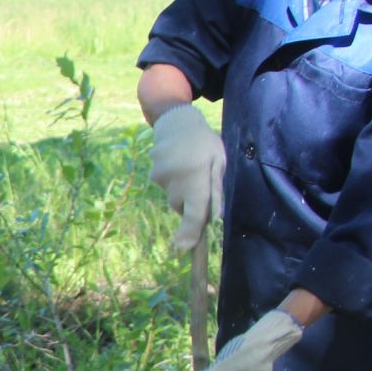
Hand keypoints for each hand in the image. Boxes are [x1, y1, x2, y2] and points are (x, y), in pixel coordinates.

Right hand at [149, 105, 224, 251]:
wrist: (175, 121)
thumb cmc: (204, 143)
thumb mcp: (219, 164)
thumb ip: (215, 192)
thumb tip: (213, 220)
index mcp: (197, 180)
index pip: (194, 216)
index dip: (189, 235)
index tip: (182, 250)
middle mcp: (176, 183)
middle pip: (182, 207)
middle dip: (191, 202)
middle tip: (200, 179)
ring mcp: (161, 179)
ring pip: (173, 197)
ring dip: (181, 189)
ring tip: (188, 166)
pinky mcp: (152, 175)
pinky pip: (165, 186)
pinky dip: (172, 180)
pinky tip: (176, 162)